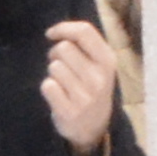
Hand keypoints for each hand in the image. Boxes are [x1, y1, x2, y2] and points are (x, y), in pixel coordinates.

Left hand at [41, 19, 120, 155]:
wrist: (94, 127)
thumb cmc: (92, 87)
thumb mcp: (99, 65)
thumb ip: (84, 45)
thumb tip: (56, 32)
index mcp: (108, 61)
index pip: (84, 32)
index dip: (63, 28)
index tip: (51, 34)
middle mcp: (99, 77)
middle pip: (63, 48)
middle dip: (56, 54)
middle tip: (62, 66)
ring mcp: (85, 96)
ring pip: (54, 67)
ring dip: (53, 72)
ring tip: (63, 82)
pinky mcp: (69, 110)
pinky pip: (47, 86)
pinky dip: (48, 88)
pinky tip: (58, 95)